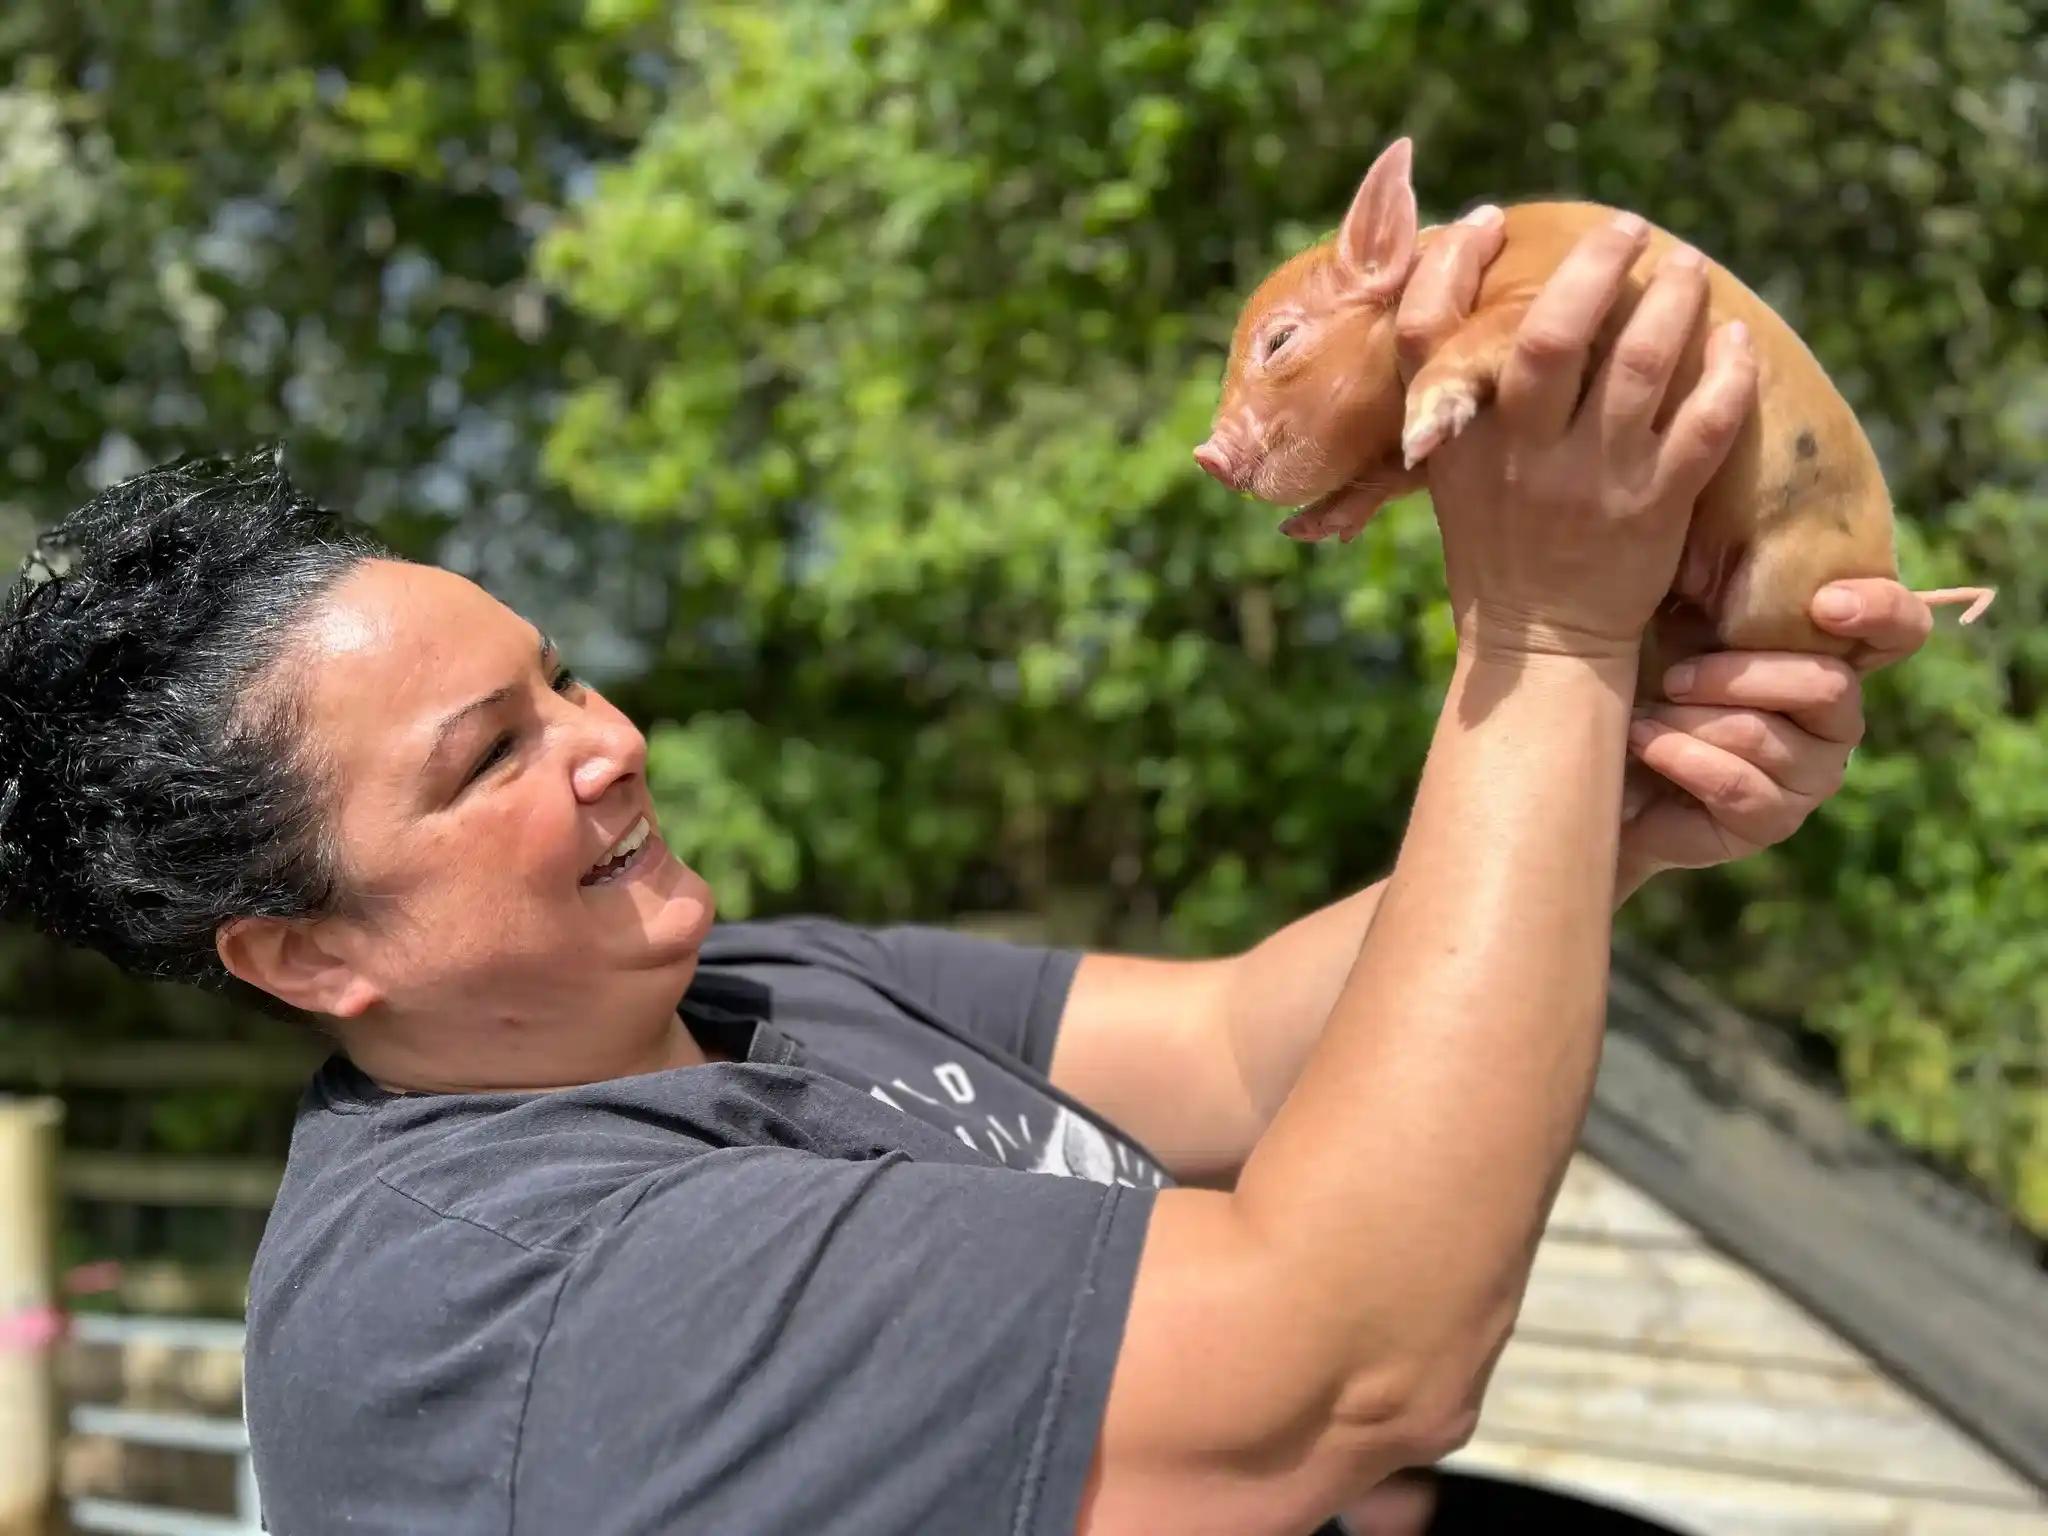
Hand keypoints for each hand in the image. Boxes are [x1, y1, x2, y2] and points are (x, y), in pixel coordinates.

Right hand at [1417, 216, 1759, 661]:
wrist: (1540, 643)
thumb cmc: (1496, 547)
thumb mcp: (1455, 475)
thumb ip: (1464, 401)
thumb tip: (1489, 301)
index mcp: (1458, 442)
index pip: (1431, 334)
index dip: (1453, 265)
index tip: (1490, 220)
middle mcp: (1523, 455)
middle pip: (1554, 334)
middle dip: (1597, 265)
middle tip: (1629, 227)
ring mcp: (1592, 481)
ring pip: (1643, 363)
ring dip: (1673, 299)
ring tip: (1687, 266)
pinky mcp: (1654, 507)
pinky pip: (1706, 422)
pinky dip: (1729, 371)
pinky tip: (1737, 340)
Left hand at [1618, 579, 1935, 878]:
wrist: (1605, 770)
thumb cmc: (1644, 679)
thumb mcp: (1676, 616)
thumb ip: (1712, 578)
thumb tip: (1716, 529)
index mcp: (1828, 657)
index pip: (1900, 629)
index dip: (1881, 610)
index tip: (1826, 602)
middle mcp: (1836, 719)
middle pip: (1828, 685)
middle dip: (1739, 674)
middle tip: (1674, 676)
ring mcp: (1810, 776)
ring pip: (1766, 735)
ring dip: (1692, 720)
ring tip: (1646, 715)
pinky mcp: (1771, 822)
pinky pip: (1738, 785)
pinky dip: (1680, 756)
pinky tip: (1643, 741)